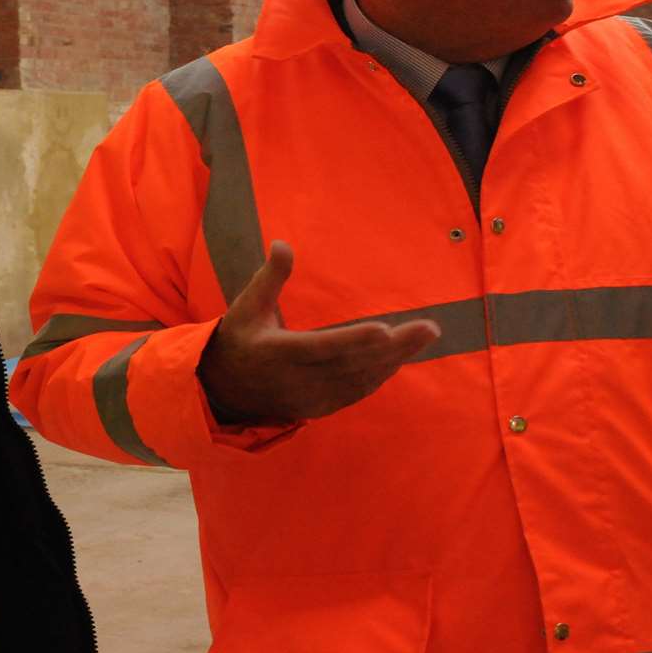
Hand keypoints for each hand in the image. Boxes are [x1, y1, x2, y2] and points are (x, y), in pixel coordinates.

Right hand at [198, 241, 440, 424]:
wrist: (223, 389)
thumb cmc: (241, 337)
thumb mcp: (247, 305)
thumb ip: (270, 277)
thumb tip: (282, 243)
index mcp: (275, 352)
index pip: (320, 347)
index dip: (353, 340)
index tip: (384, 329)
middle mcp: (295, 380)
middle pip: (351, 363)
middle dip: (393, 347)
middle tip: (428, 328)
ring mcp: (309, 398)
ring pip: (359, 380)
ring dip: (394, 360)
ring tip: (424, 337)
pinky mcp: (319, 408)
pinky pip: (356, 391)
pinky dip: (380, 374)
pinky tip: (401, 357)